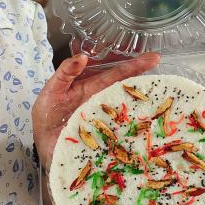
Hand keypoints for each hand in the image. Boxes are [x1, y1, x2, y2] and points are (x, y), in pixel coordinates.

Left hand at [32, 52, 160, 168]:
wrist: (44, 148)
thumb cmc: (47, 118)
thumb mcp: (51, 91)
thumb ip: (65, 73)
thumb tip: (82, 57)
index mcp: (92, 87)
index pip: (115, 73)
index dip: (132, 65)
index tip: (152, 58)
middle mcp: (103, 101)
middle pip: (126, 87)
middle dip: (143, 75)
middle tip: (159, 63)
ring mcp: (107, 119)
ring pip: (129, 107)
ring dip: (144, 99)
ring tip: (160, 88)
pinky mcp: (107, 137)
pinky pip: (124, 130)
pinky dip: (137, 125)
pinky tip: (148, 121)